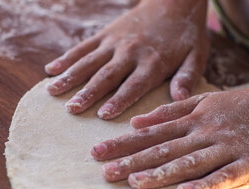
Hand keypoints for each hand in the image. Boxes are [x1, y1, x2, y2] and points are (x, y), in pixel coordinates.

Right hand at [45, 0, 208, 118]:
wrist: (174, 0)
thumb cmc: (186, 34)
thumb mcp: (196, 55)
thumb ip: (187, 76)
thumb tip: (180, 99)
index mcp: (153, 62)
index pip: (133, 85)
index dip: (118, 100)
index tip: (102, 115)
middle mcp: (131, 52)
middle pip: (106, 75)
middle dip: (87, 93)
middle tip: (71, 109)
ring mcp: (115, 42)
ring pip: (89, 61)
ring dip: (70, 77)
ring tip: (52, 91)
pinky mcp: (106, 34)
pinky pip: (84, 46)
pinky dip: (67, 58)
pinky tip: (52, 70)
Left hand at [90, 76, 248, 188]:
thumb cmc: (240, 106)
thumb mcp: (204, 101)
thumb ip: (170, 112)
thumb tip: (136, 121)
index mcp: (192, 120)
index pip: (150, 133)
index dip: (123, 143)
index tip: (98, 151)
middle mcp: (203, 133)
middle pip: (162, 149)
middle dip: (131, 160)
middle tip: (104, 171)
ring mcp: (224, 148)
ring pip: (188, 162)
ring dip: (160, 173)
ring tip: (132, 182)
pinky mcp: (246, 164)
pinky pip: (223, 177)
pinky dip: (204, 185)